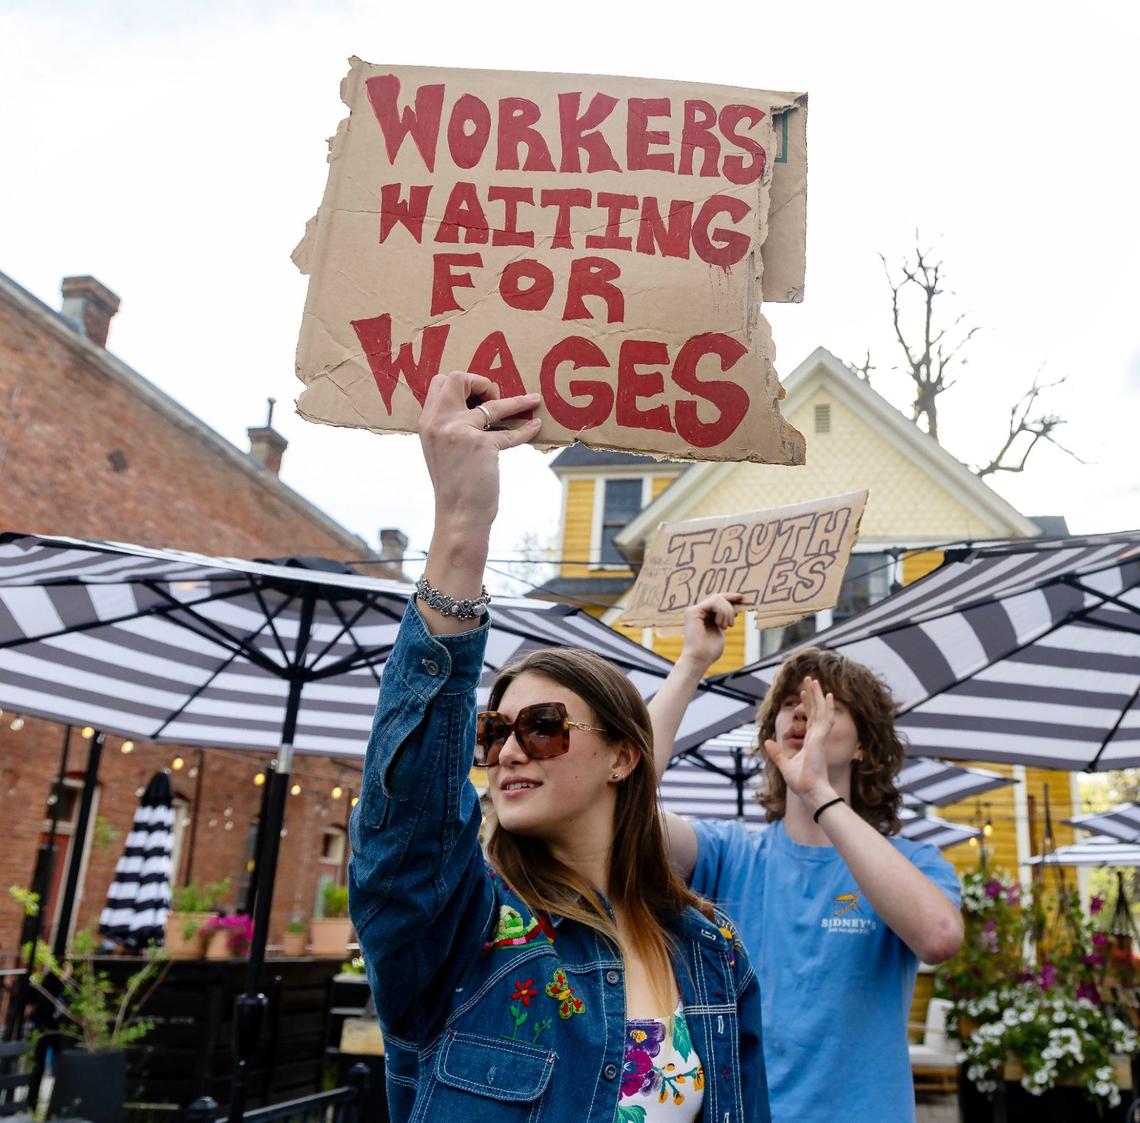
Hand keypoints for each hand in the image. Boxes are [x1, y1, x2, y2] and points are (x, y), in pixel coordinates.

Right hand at [418, 372, 541, 533]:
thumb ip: (449, 428)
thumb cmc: (455, 487)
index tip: (478, 399)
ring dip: (516, 401)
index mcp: (427, 423)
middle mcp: (439, 423)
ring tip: (533, 399)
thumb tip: (475, 409)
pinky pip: (510, 431)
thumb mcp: (441, 451)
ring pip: (493, 403)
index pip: (441, 383)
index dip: (463, 384)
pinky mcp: (481, 446)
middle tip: (494, 399)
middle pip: (457, 378)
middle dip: (481, 382)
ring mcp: (459, 432)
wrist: (458, 516)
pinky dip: (526, 429)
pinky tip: (536, 426)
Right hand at [677, 593, 742, 672]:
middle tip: (735, 619)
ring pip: (718, 599)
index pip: (717, 600)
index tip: (742, 598)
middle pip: (718, 597)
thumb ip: (725, 619)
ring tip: (727, 627)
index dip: (730, 597)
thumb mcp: (721, 630)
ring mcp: (694, 610)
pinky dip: (722, 612)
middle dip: (730, 604)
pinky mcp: (693, 611)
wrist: (699, 659)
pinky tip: (721, 625)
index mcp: (702, 615)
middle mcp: (697, 611)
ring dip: (727, 612)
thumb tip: (735, 609)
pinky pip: (714, 602)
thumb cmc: (710, 651)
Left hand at [762, 676, 837, 808]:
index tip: (802, 693)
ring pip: (821, 711)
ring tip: (814, 681)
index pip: (810, 719)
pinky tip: (828, 695)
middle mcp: (817, 737)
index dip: (808, 705)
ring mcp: (820, 737)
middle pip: (816, 711)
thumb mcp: (784, 764)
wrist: (809, 792)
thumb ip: (776, 753)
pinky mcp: (821, 739)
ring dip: (818, 695)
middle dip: (813, 695)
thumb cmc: (801, 782)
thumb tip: (767, 741)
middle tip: (809, 680)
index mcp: (811, 742)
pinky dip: (828, 707)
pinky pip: (826, 719)